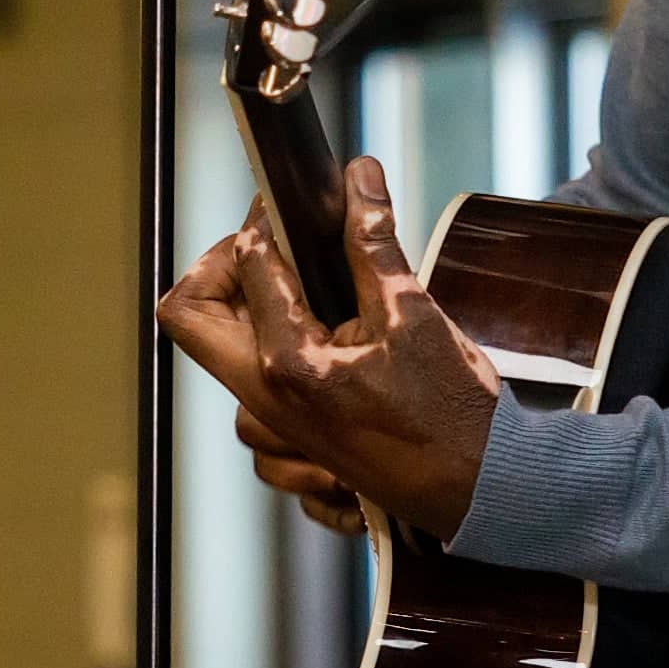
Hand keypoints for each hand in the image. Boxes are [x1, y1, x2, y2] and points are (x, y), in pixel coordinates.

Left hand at [157, 157, 501, 543]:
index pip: (248, 263)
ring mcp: (273, 427)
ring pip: (218, 357)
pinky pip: (245, 398)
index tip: (290, 205)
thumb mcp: (412, 312)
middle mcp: (265, 398)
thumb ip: (373, 243)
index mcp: (289, 360)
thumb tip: (360, 180)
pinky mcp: (290, 446)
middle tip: (272, 251)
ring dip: (245, 317)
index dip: (266, 221)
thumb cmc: (453, 413)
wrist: (479, 487)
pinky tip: (317, 347)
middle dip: (221, 270)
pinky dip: (266, 363)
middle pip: (189, 316)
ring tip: (303, 297)